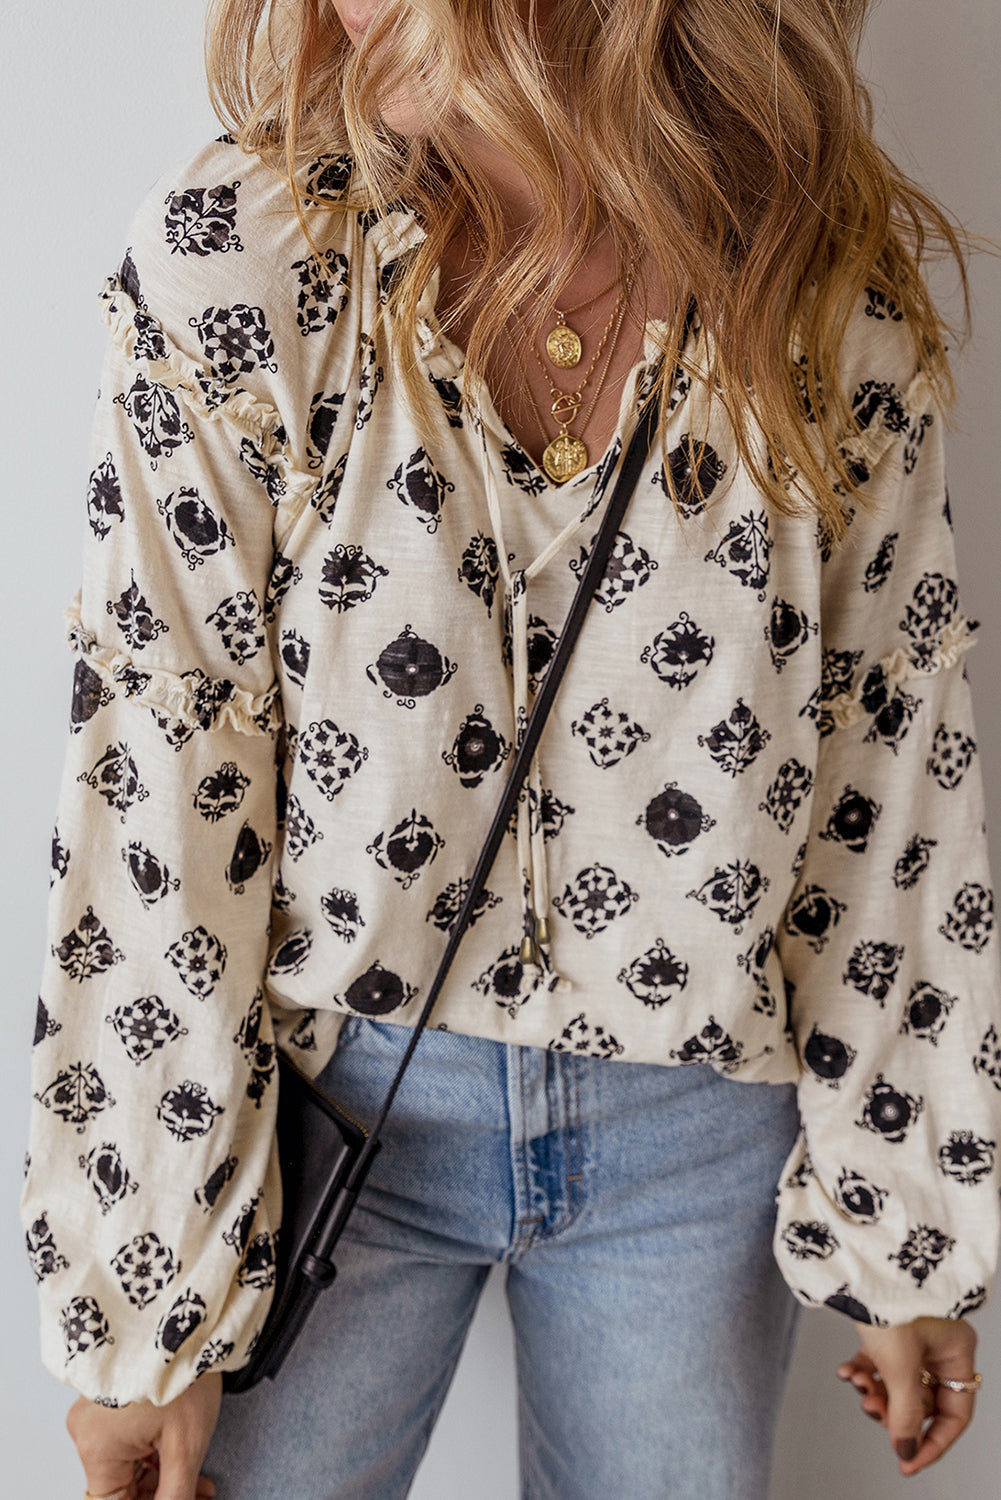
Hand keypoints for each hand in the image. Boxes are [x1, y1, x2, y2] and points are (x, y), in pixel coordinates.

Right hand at [66, 1371, 221, 1499]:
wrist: (186, 1319)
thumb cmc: (184, 1373)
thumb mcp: (185, 1446)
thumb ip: (174, 1494)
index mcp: (96, 1448)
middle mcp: (86, 1431)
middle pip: (119, 1486)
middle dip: (160, 1495)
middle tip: (198, 1497)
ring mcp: (96, 1413)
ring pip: (125, 1464)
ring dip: (160, 1477)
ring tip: (200, 1484)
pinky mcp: (109, 1399)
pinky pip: (126, 1440)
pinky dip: (152, 1453)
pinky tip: (182, 1460)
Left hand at [835, 1315, 978, 1476]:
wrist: (858, 1258)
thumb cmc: (891, 1301)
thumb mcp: (900, 1365)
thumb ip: (906, 1413)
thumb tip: (905, 1452)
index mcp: (957, 1353)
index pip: (954, 1415)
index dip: (932, 1443)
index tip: (905, 1462)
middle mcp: (939, 1346)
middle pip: (923, 1401)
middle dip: (894, 1410)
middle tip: (869, 1408)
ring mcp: (913, 1336)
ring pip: (898, 1383)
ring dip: (875, 1391)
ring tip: (855, 1384)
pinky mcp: (887, 1327)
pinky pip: (879, 1362)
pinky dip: (862, 1370)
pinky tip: (844, 1371)